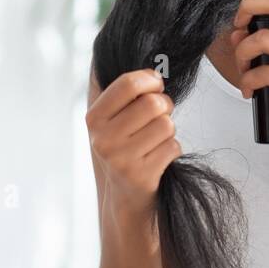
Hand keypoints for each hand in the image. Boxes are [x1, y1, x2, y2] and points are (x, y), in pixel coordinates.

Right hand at [86, 69, 179, 220]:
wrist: (125, 196)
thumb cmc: (126, 147)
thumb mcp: (114, 120)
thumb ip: (127, 95)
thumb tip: (156, 71)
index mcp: (94, 119)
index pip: (128, 84)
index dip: (150, 80)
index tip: (156, 85)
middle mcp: (103, 139)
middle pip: (153, 103)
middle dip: (165, 106)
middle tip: (160, 115)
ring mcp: (121, 159)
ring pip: (166, 124)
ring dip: (169, 131)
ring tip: (156, 140)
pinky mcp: (141, 176)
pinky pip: (173, 146)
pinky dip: (172, 149)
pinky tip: (159, 158)